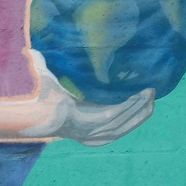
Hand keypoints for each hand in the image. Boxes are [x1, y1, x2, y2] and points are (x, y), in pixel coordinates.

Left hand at [30, 51, 154, 146]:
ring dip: (141, 107)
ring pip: (126, 120)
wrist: (36, 111)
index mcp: (90, 129)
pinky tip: (141, 96)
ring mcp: (95, 131)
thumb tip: (32, 51)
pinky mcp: (95, 123)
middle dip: (142, 111)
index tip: (143, 100)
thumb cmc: (43, 100)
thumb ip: (44, 67)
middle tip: (153, 96)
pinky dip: (132, 106)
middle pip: (126, 124)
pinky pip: (119, 114)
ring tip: (151, 94)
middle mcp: (95, 134)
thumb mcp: (51, 84)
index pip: (117, 124)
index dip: (132, 114)